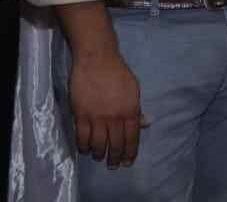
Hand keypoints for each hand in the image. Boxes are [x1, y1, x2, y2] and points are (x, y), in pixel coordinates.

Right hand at [69, 49, 146, 167]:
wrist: (97, 60)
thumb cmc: (117, 73)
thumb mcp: (134, 90)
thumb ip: (136, 109)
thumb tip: (145, 124)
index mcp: (130, 111)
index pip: (132, 138)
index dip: (130, 153)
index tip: (127, 163)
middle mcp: (114, 117)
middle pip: (115, 144)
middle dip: (115, 158)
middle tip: (113, 166)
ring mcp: (97, 117)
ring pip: (98, 144)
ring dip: (98, 154)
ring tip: (99, 157)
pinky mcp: (80, 115)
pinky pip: (82, 138)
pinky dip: (83, 147)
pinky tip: (85, 150)